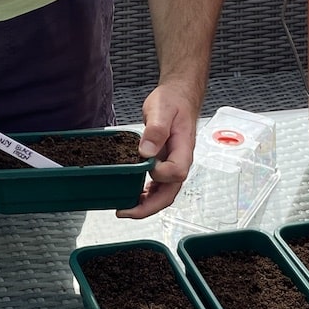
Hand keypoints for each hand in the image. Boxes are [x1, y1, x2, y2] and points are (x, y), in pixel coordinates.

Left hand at [116, 81, 200, 218]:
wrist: (178, 96)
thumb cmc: (173, 101)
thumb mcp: (162, 110)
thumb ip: (155, 130)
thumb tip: (146, 151)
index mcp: (183, 150)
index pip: (176, 173)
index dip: (160, 175)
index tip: (145, 167)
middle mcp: (180, 161)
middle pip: (169, 193)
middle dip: (148, 207)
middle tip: (126, 212)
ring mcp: (172, 164)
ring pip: (163, 193)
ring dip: (145, 205)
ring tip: (125, 209)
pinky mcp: (164, 164)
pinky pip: (158, 185)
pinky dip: (145, 195)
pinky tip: (133, 196)